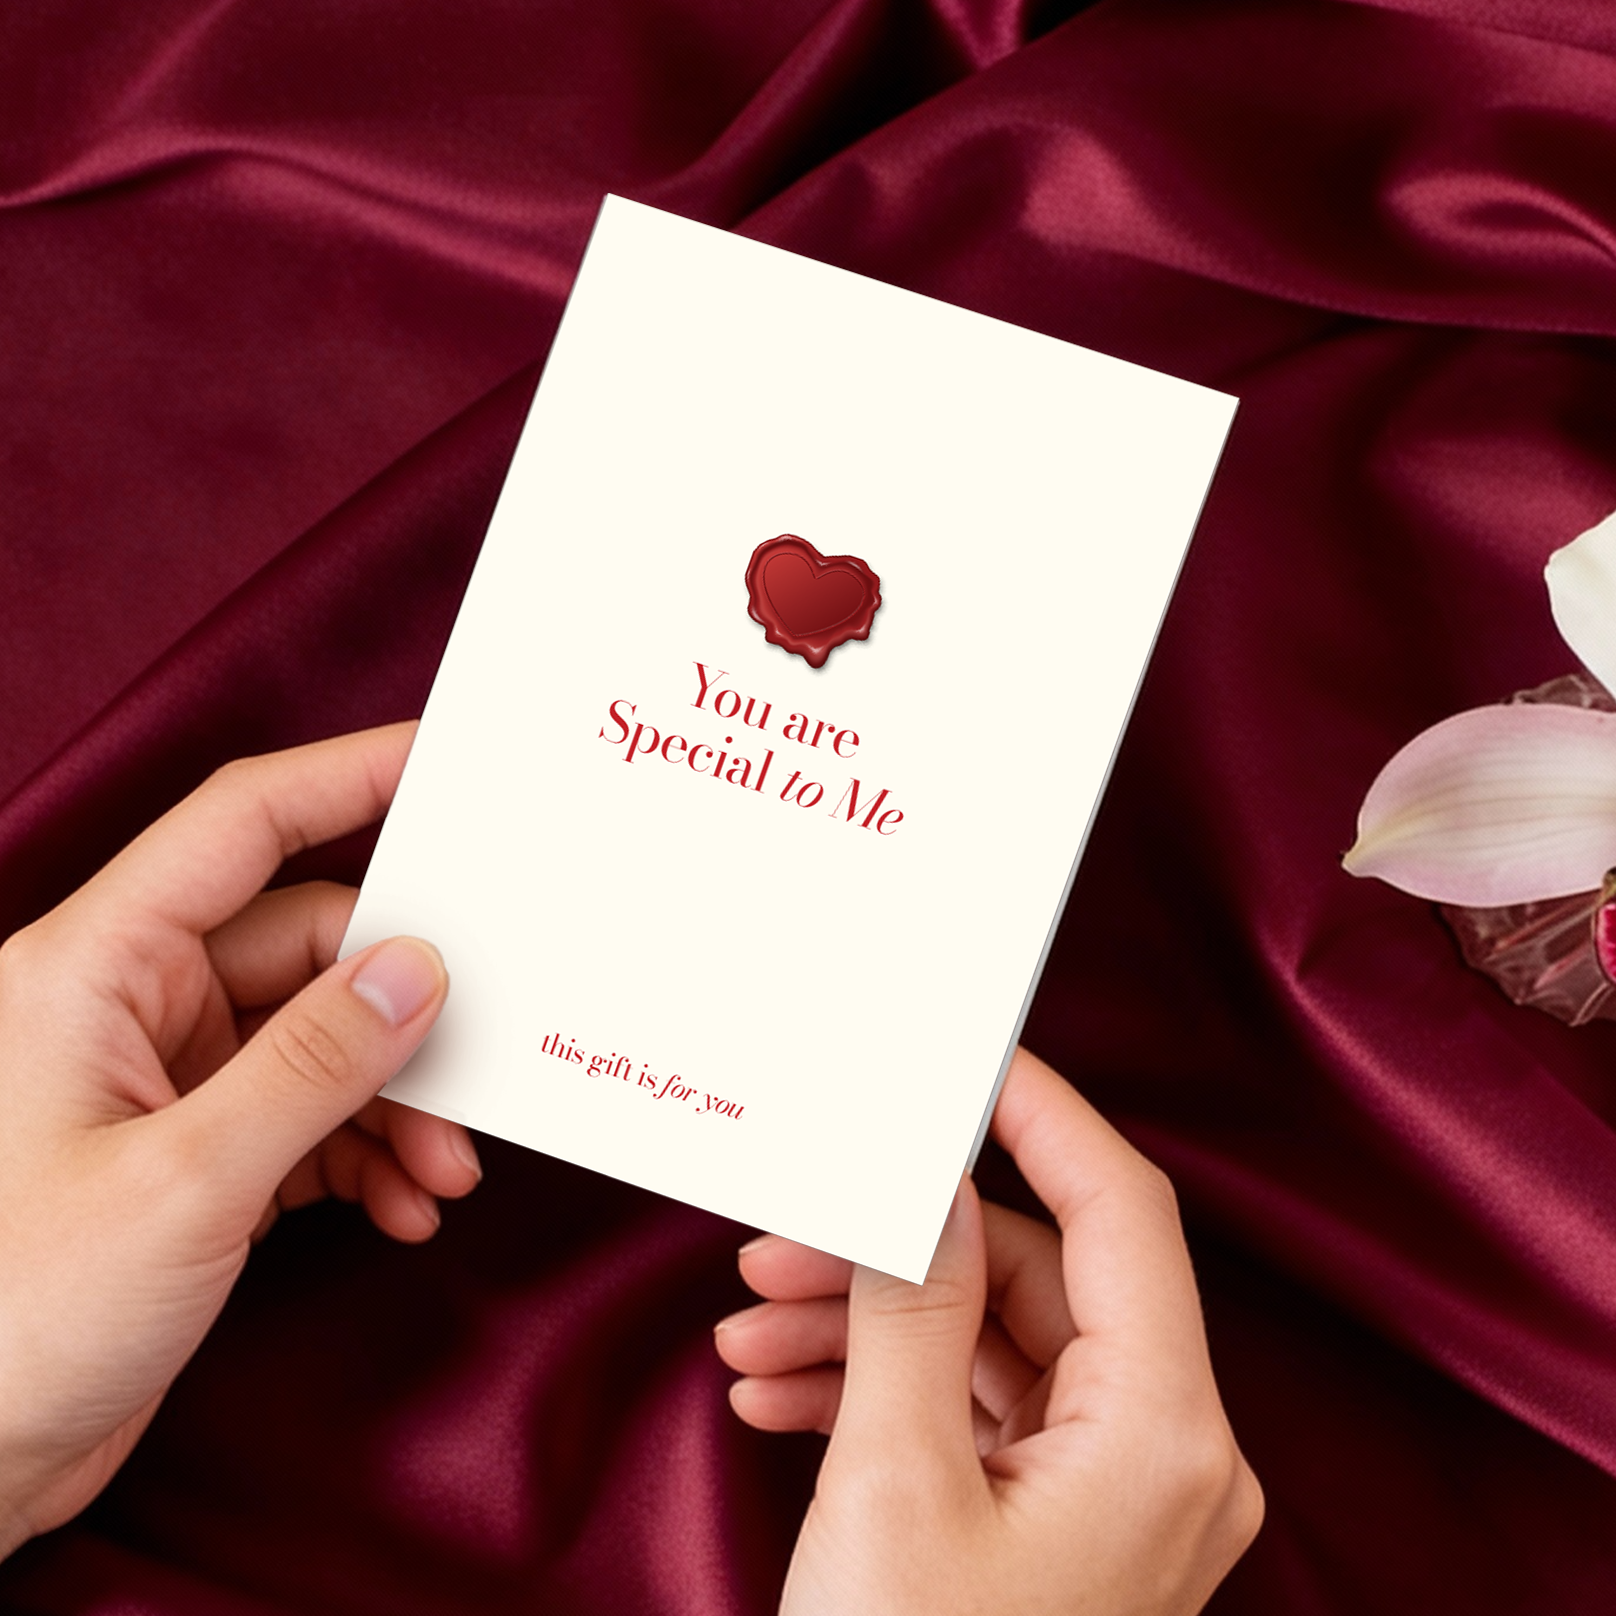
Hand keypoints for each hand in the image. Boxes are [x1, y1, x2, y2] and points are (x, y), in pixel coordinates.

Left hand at [0, 724, 478, 1556]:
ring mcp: (169, 1081)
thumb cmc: (13, 1317)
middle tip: (482, 1058)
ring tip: (444, 1172)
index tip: (445, 759)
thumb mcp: (188, 1181)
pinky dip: (370, 1153)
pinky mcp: (198, 1153)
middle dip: (406, 1010)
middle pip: (312, 946)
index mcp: (94, 967)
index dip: (349, 775)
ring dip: (399, 1099)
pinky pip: (313, 1115)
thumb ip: (315, 1063)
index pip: (242, 825)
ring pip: (325, 1039)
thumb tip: (420, 968)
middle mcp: (132, 1006)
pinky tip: (402, 1206)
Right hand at [715, 1048, 1261, 1615]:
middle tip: (784, 1240)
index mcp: (1161, 1432)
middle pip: (1033, 1276)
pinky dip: (884, 1390)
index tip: (968, 1060)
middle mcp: (1162, 1455)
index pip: (1120, 1210)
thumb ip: (909, 1306)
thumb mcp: (892, 1484)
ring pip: (990, 1343)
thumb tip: (919, 1178)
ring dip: (869, 1323)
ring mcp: (1115, 1494)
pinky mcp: (1060, 1525)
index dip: (1043, 1114)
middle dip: (897, 1246)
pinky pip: (975, 1412)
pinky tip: (786, 1393)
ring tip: (753, 1334)